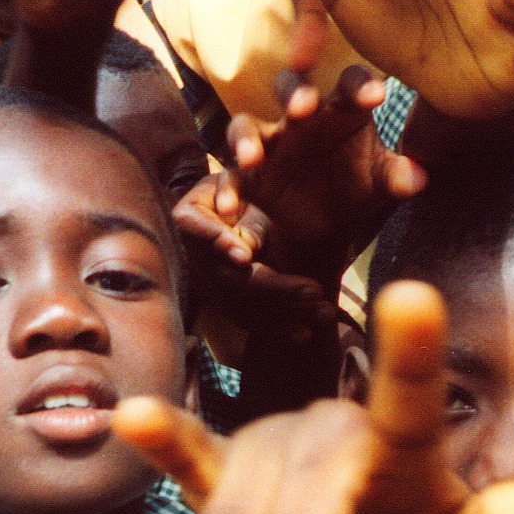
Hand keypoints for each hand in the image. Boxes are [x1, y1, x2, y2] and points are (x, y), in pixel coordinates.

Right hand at [172, 178, 334, 342]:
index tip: (244, 257)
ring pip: (241, 306)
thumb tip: (245, 251)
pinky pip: (249, 321)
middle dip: (273, 287)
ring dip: (284, 314)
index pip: (197, 231)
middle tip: (314, 290)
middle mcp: (193, 255)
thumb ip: (244, 197)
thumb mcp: (248, 179)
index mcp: (190, 216)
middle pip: (227, 278)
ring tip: (323, 312)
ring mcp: (208, 284)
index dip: (219, 244)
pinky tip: (306, 334)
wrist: (253, 200)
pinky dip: (278, 328)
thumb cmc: (250, 180)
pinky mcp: (226, 303)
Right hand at [219, 65, 424, 278]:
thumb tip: (418, 179)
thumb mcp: (382, 183)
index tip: (376, 96)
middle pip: (291, 87)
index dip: (360, 85)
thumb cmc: (360, 185)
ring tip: (252, 157)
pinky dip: (227, 190)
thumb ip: (398, 176)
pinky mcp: (249, 175)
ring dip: (246, 138)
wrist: (330, 222)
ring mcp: (271, 142)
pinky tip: (229, 209)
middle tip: (303, 106)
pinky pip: (232, 176)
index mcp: (343, 108)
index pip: (351, 83)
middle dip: (295, 93)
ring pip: (247, 125)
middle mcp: (302, 116)